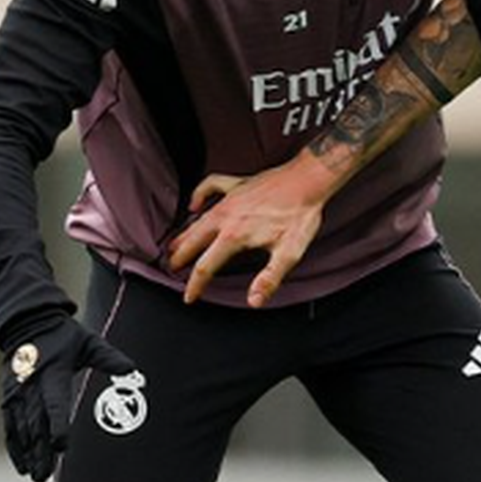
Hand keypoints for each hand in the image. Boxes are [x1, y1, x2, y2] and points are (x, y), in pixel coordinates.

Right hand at [0, 315, 136, 481]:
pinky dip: (15, 447)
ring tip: (37, 477)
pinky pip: (10, 427)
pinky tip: (22, 466)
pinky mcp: (8, 399)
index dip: (57, 425)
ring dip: (28, 454)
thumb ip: (110, 358)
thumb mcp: (89, 342)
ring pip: (21, 430)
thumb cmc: (64, 336)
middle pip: (36, 424)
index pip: (55, 403)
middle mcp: (30, 386)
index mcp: (52, 373)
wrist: (26, 323)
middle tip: (46, 476)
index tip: (61, 446)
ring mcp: (16, 394)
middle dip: (40, 451)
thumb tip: (133, 370)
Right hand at [167, 161, 328, 306]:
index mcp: (235, 236)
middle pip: (194, 241)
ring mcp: (228, 199)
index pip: (206, 266)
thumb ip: (269, 278)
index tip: (189, 296)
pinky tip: (194, 204)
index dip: (195, 284)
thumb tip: (254, 300)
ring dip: (185, 233)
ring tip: (174, 245)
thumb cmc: (300, 215)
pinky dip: (198, 195)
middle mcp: (226, 217)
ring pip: (198, 219)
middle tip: (172, 267)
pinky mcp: (236, 185)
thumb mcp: (289, 253)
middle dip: (181, 257)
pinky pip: (209, 187)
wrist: (308, 180)